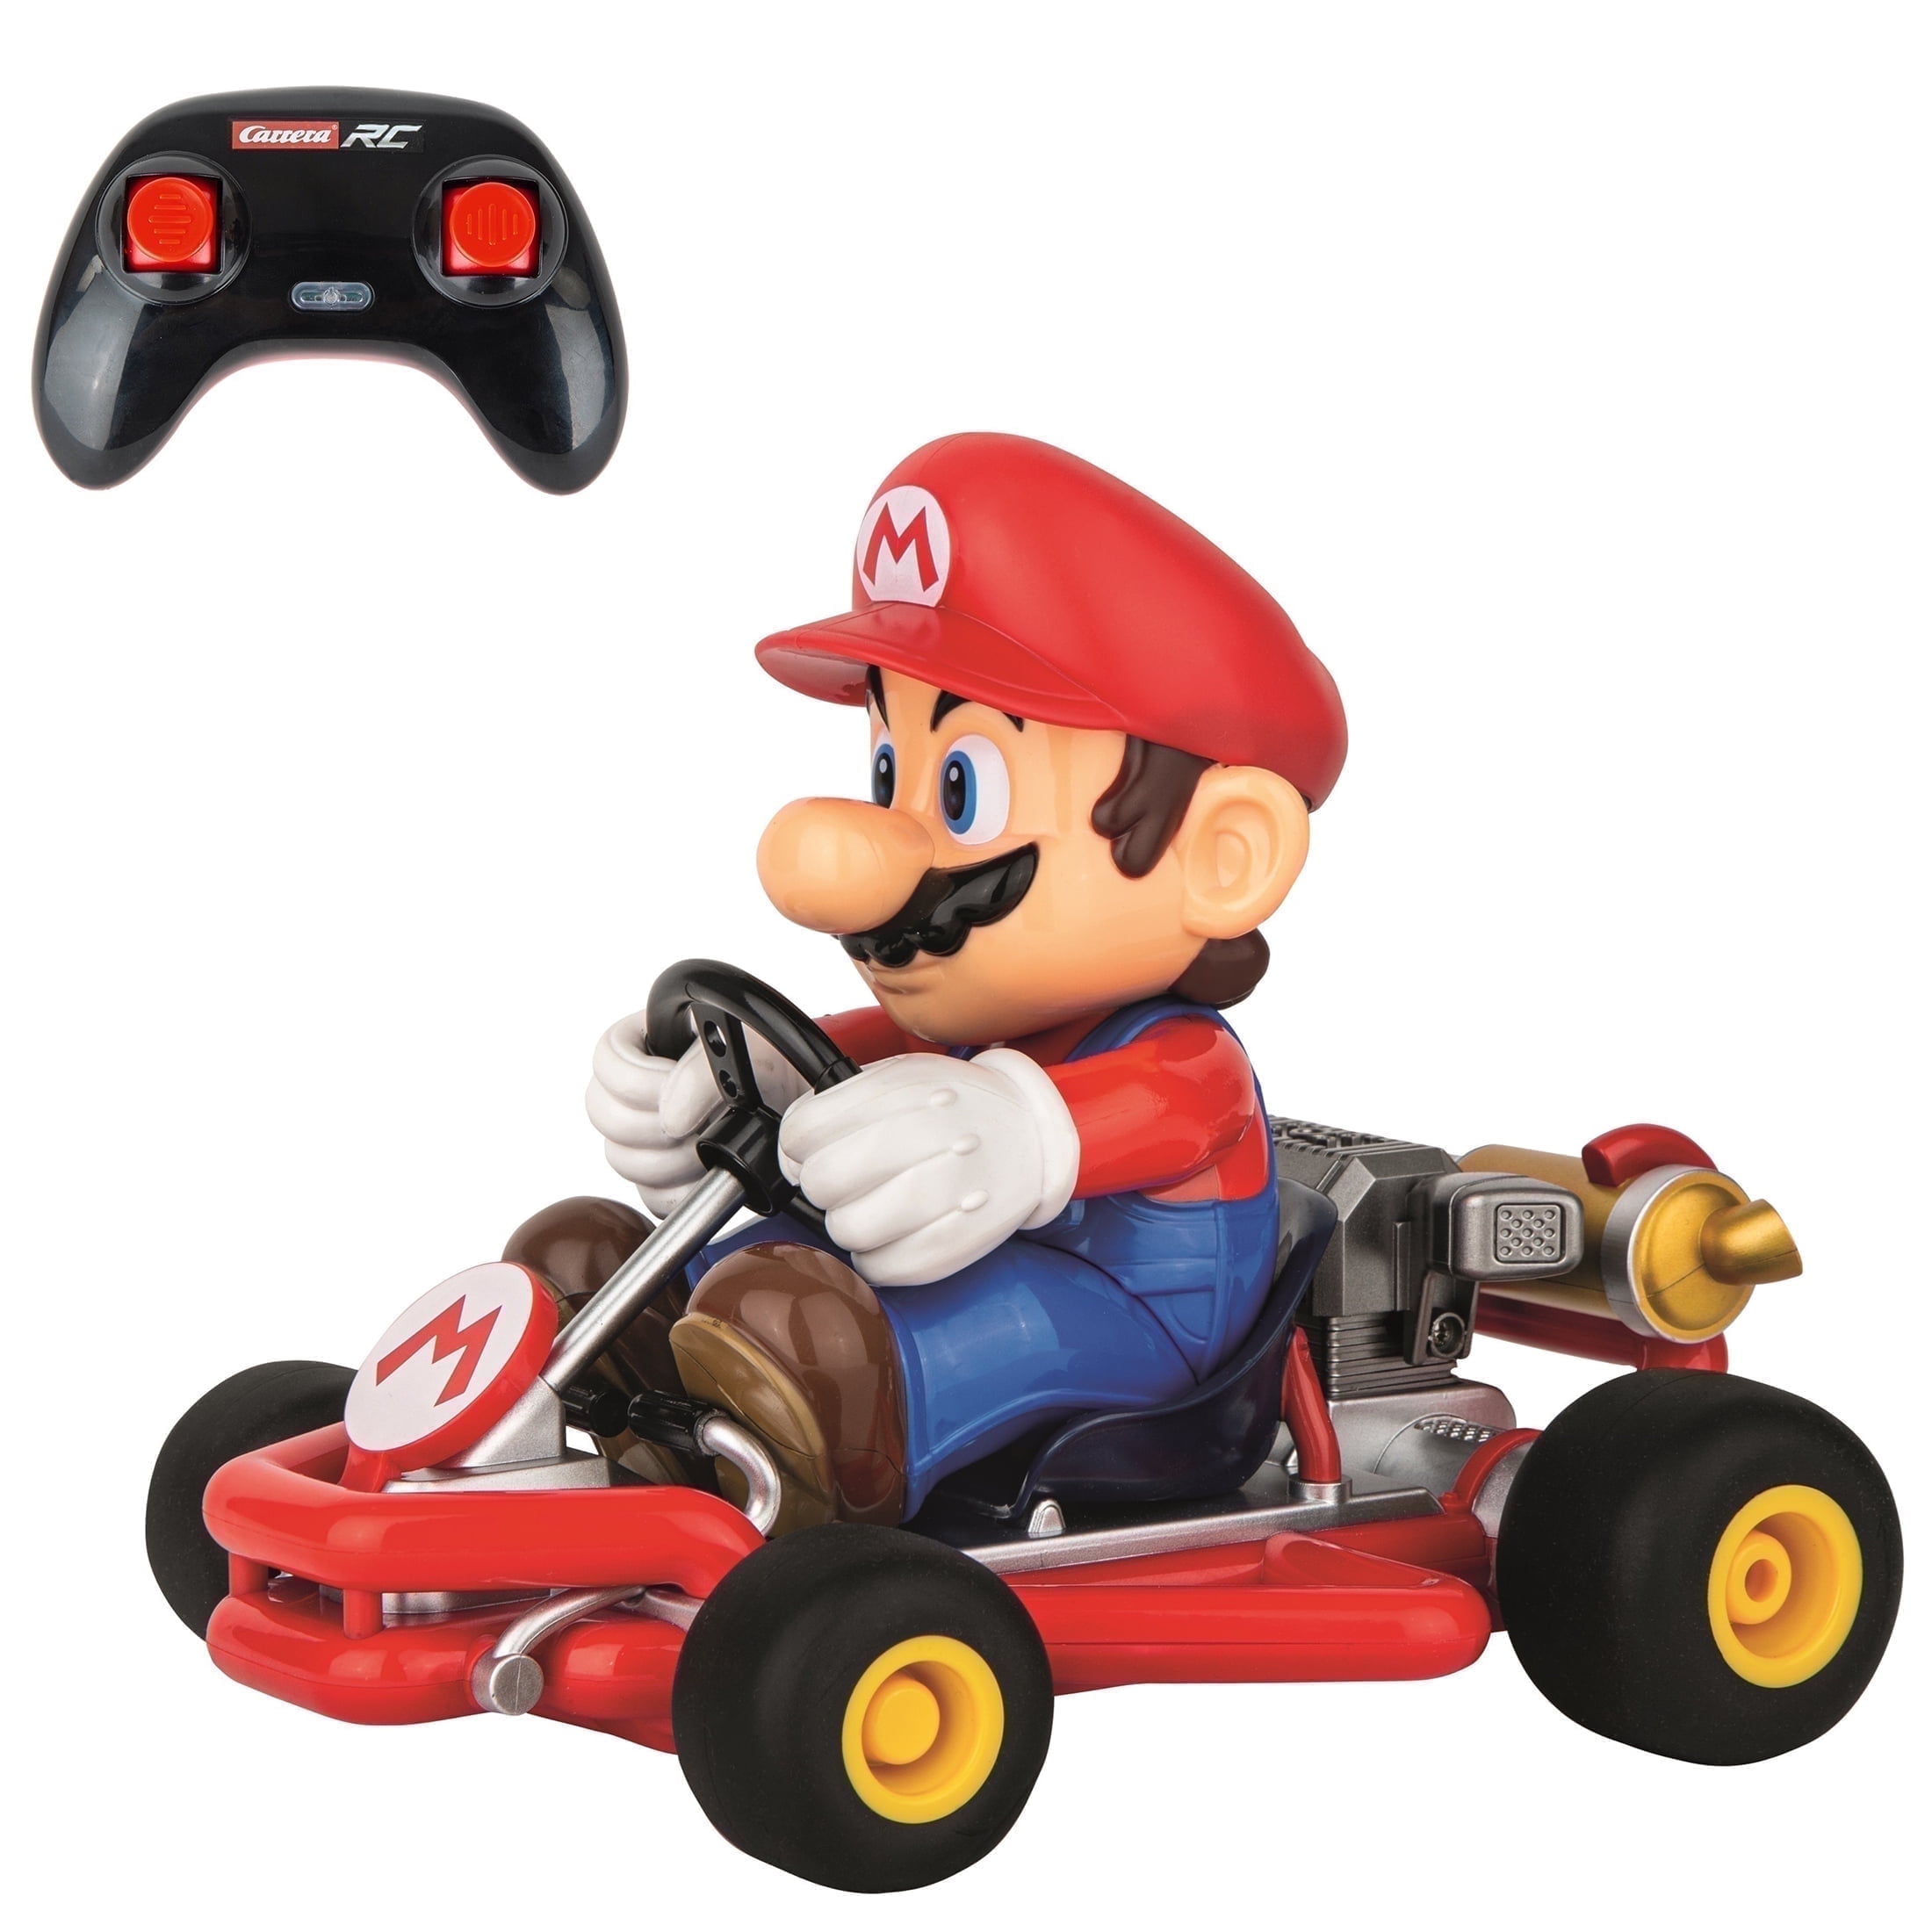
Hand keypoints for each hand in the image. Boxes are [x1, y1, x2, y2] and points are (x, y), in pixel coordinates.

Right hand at [587, 1008, 812, 1216]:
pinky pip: (649, 1196)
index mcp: (647, 1045)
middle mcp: (638, 1091)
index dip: (637, 1081)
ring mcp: (648, 1136)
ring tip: (708, 1146)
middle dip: (656, 1127)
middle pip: (607, 1118)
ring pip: (623, 1160)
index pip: (608, 1063)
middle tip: (699, 1124)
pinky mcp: (666, 1177)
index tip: (673, 1086)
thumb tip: (670, 1118)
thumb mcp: (750, 1045)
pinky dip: (679, 1193)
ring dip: (671, 1161)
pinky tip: (705, 1175)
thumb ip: (702, 1071)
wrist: (803, 1102)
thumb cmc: (778, 1064)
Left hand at [778, 1051, 1079, 1287]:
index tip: (814, 1151)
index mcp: (905, 1090)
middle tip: (845, 1182)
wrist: (1033, 1132)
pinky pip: (883, 1268)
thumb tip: (791, 1153)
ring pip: (848, 1229)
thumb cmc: (957, 1108)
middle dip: (822, 1186)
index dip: (797, 1147)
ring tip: (872, 1207)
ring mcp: (949, 1192)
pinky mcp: (959, 1242)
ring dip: (847, 1223)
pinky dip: (875, 1257)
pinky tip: (892, 1234)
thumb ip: (842, 1105)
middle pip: (823, 1181)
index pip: (804, 1130)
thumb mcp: (901, 1078)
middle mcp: (929, 1137)